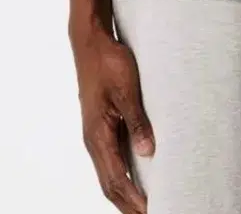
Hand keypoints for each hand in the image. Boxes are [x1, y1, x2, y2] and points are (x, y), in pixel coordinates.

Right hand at [72, 27, 154, 213]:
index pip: (116, 178)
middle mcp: (94, 139)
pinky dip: (123, 173)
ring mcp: (97, 133)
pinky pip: (112, 156)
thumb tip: (148, 152)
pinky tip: (136, 174)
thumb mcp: (127, 91)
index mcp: (98, 135)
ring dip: (125, 191)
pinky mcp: (102, 124)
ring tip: (143, 204)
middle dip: (128, 203)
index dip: (132, 198)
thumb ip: (137, 122)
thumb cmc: (107, 62)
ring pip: (110, 172)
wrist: (91, 42)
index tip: (149, 210)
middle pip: (110, 183)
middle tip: (149, 213)